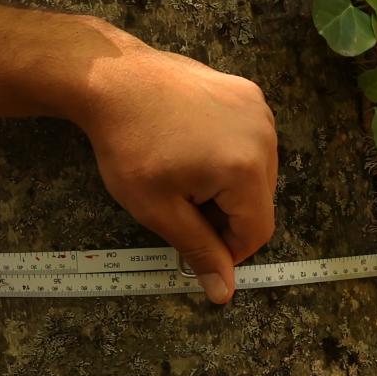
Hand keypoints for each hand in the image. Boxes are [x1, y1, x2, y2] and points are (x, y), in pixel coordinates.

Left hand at [68, 41, 279, 301]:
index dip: (227, 249)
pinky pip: (252, 140)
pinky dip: (231, 154)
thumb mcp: (159, 210)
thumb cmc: (129, 147)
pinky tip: (194, 146)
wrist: (112, 80)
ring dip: (229, 185)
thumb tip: (224, 295)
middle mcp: (264, 136)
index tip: (192, 240)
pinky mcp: (247, 92)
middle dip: (226, 214)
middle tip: (181, 204)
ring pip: (259, 171)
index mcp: (246, 168)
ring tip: (186, 173)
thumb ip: (198, 251)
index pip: (257, 232)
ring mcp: (258, 109)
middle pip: (261, 201)